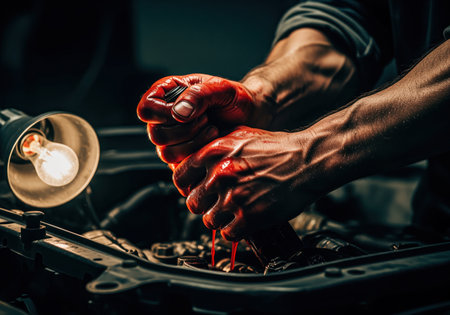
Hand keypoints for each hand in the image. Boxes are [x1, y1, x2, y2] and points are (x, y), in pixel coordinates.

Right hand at [137, 74, 273, 163]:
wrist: (250, 115)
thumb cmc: (234, 98)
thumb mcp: (221, 88)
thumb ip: (199, 95)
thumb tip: (178, 113)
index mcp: (166, 94)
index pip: (146, 109)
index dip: (163, 113)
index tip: (186, 111)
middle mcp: (165, 118)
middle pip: (155, 134)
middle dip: (185, 129)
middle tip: (205, 119)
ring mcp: (173, 139)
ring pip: (166, 153)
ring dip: (193, 142)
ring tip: (211, 129)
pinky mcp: (183, 157)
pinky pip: (180, 165)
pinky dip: (199, 155)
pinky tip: (212, 142)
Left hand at [172, 126, 324, 240]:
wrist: (306, 161)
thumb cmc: (277, 148)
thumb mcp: (241, 135)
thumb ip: (215, 147)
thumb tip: (195, 160)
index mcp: (214, 152)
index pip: (180, 177)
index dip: (187, 186)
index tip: (195, 190)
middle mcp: (220, 174)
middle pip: (192, 203)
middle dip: (205, 205)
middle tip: (218, 203)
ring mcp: (234, 197)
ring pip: (209, 221)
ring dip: (220, 219)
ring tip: (234, 212)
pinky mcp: (249, 217)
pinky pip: (228, 234)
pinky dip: (235, 230)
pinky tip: (244, 220)